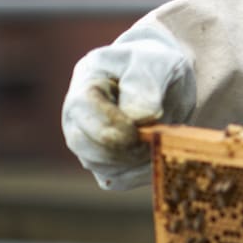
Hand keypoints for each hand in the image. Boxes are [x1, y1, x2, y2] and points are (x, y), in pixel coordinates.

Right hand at [61, 22, 195, 189]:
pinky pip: (119, 179)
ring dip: (138, 159)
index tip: (145, 124)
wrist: (166, 83)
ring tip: (161, 137)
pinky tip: (159, 153)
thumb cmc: (157, 67)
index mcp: (86, 83)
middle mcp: (77, 118)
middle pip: (87, 146)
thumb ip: (145, 83)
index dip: (113, 122)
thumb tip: (140, 116)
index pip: (84, 110)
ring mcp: (88, 144)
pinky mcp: (106, 165)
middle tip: (157, 134)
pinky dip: (142, 172)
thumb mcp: (158, 63)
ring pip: (103, 167)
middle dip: (127, 146)